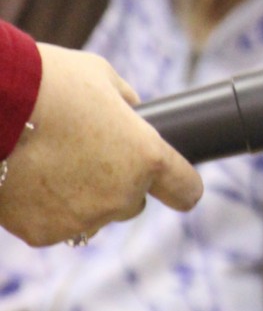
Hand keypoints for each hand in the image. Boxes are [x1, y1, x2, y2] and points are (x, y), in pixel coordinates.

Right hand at [0, 44, 202, 245]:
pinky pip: (53, 225)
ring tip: (50, 164)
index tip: (173, 180)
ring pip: (93, 216)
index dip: (180, 184)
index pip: (186, 190)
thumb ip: (125, 101)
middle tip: (86, 155)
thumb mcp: (100, 76)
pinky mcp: (42, 233)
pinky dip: (43, 209)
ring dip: (81, 199)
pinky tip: (27, 179)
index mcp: (148, 157)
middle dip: (118, 184)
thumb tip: (132, 109)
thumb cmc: (46, 82)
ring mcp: (83, 218)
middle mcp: (123, 195)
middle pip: (134, 202)